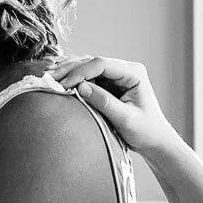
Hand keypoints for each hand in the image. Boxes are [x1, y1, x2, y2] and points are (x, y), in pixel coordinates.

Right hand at [50, 55, 180, 159]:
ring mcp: (115, 75)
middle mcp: (124, 69)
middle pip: (91, 62)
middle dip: (69, 69)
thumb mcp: (125, 119)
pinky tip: (57, 79)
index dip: (80, 72)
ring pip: (86, 66)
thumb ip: (104, 102)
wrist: (154, 141)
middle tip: (49, 78)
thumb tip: (81, 87)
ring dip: (67, 71)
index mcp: (133, 73)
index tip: (64, 84)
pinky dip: (71, 77)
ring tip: (48, 76)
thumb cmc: (145, 131)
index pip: (101, 64)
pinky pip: (86, 76)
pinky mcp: (108, 84)